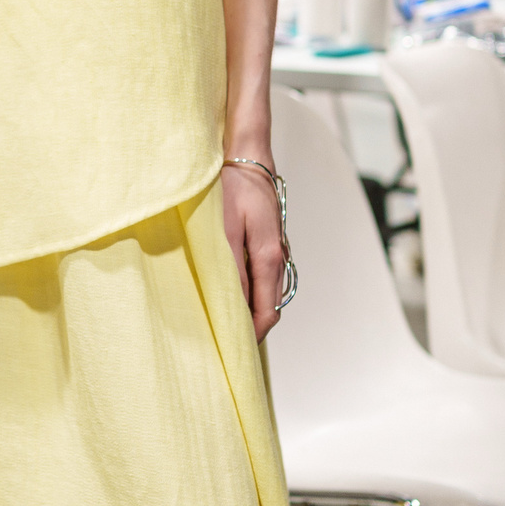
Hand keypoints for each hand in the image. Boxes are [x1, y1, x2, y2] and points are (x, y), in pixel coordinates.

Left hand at [223, 159, 285, 341]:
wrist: (248, 156)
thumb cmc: (232, 188)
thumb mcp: (225, 229)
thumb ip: (232, 269)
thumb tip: (236, 305)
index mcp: (269, 258)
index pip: (267, 312)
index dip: (252, 334)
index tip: (232, 349)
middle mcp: (279, 258)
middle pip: (270, 306)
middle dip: (252, 326)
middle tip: (225, 341)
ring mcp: (277, 250)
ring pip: (268, 292)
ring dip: (251, 309)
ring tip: (226, 322)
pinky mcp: (270, 242)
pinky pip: (264, 277)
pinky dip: (252, 291)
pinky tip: (232, 292)